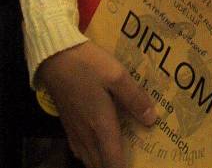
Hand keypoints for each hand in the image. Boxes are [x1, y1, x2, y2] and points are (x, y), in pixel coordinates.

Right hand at [37, 41, 156, 167]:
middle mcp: (86, 135)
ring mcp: (75, 131)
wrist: (56, 58)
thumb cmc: (88, 66)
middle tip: (132, 160)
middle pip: (100, 165)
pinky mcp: (68, 124)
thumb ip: (134, 98)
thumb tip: (151, 120)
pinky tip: (98, 146)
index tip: (138, 167)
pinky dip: (91, 155)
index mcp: (100, 126)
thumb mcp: (117, 76)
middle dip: (114, 167)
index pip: (113, 161)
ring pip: (89, 159)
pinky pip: (80, 150)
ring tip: (119, 156)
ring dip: (103, 162)